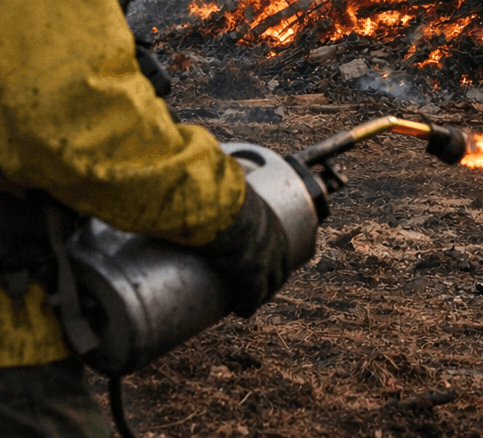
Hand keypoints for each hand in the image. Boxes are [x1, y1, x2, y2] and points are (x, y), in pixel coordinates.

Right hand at [197, 187, 290, 316]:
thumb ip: (219, 183)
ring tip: (247, 301)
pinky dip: (248, 305)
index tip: (261, 265)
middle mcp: (275, 240)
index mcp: (271, 219)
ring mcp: (267, 259)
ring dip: (260, 295)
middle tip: (256, 288)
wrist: (219, 206)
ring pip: (269, 285)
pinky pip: (253, 297)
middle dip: (270, 280)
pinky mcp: (252, 275)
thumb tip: (202, 171)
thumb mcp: (226, 188)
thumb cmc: (218, 194)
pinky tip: (241, 311)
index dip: (273, 257)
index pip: (279, 244)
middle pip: (279, 267)